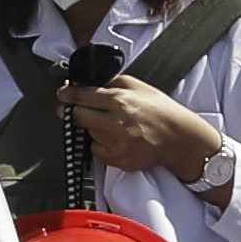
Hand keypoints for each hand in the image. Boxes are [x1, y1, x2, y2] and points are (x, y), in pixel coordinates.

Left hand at [68, 75, 232, 184]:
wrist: (177, 137)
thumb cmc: (158, 109)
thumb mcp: (136, 85)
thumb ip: (109, 82)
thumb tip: (83, 84)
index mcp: (118, 99)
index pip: (80, 96)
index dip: (66, 94)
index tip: (62, 94)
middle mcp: (115, 121)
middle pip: (76, 116)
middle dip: (73, 112)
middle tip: (76, 110)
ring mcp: (116, 142)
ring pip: (87, 133)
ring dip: (92, 128)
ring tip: (110, 125)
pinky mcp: (118, 159)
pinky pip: (95, 151)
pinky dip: (100, 145)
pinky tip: (115, 139)